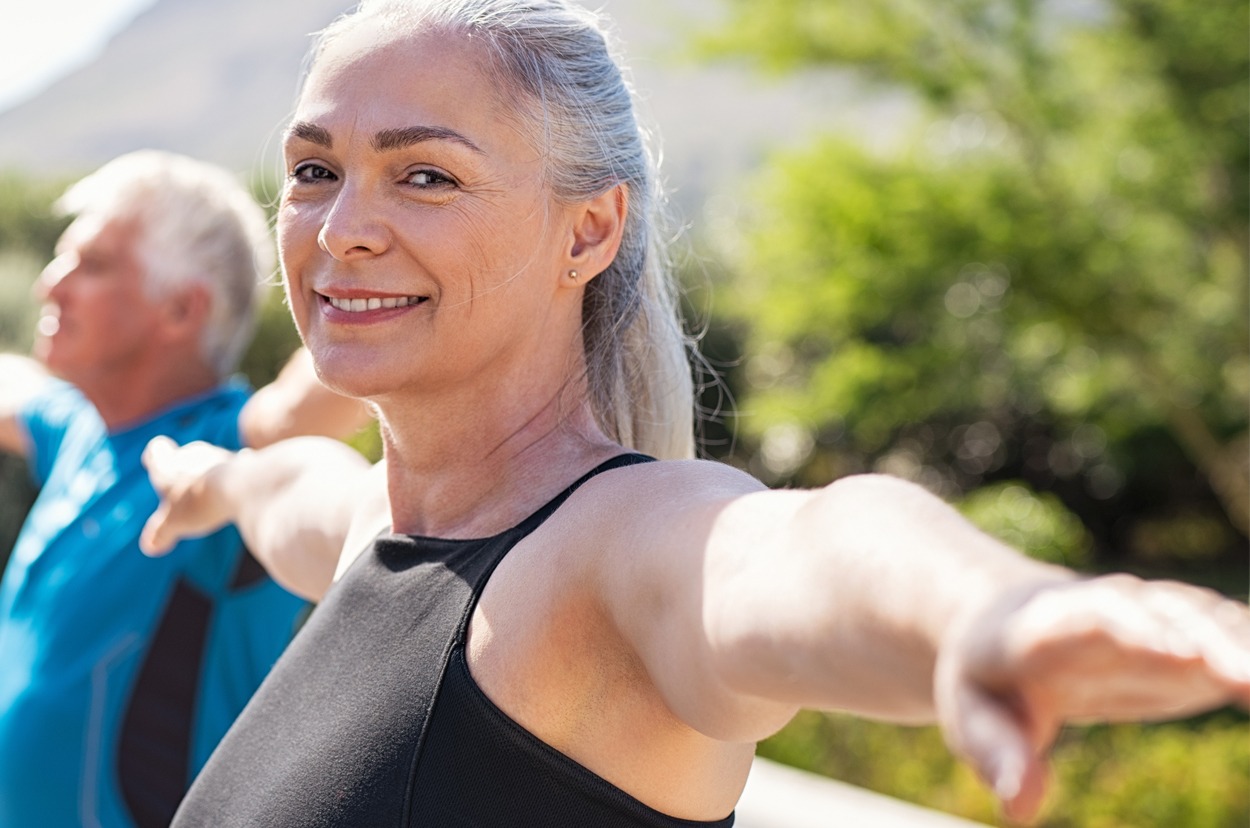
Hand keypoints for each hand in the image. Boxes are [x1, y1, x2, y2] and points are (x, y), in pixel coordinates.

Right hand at [140, 435, 238, 554]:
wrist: (242, 489)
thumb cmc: (200, 502)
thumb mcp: (174, 524)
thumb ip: (161, 533)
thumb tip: (151, 546)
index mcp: (168, 465)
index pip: (156, 449)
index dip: (157, 456)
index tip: (159, 465)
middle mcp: (194, 454)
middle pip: (187, 456)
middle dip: (187, 472)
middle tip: (188, 495)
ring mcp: (221, 456)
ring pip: (212, 462)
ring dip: (212, 476)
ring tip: (214, 500)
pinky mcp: (245, 462)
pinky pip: (238, 468)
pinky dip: (236, 479)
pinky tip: (240, 495)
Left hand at [935, 574, 1249, 822]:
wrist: (1011, 621)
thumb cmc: (991, 679)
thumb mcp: (973, 715)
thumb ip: (994, 753)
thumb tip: (1019, 807)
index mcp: (1044, 626)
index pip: (1091, 617)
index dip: (1134, 630)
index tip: (1179, 654)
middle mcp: (1108, 610)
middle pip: (1162, 612)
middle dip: (1208, 640)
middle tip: (1249, 679)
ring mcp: (1151, 619)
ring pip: (1205, 618)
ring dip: (1244, 644)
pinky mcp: (1187, 638)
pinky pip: (1230, 635)